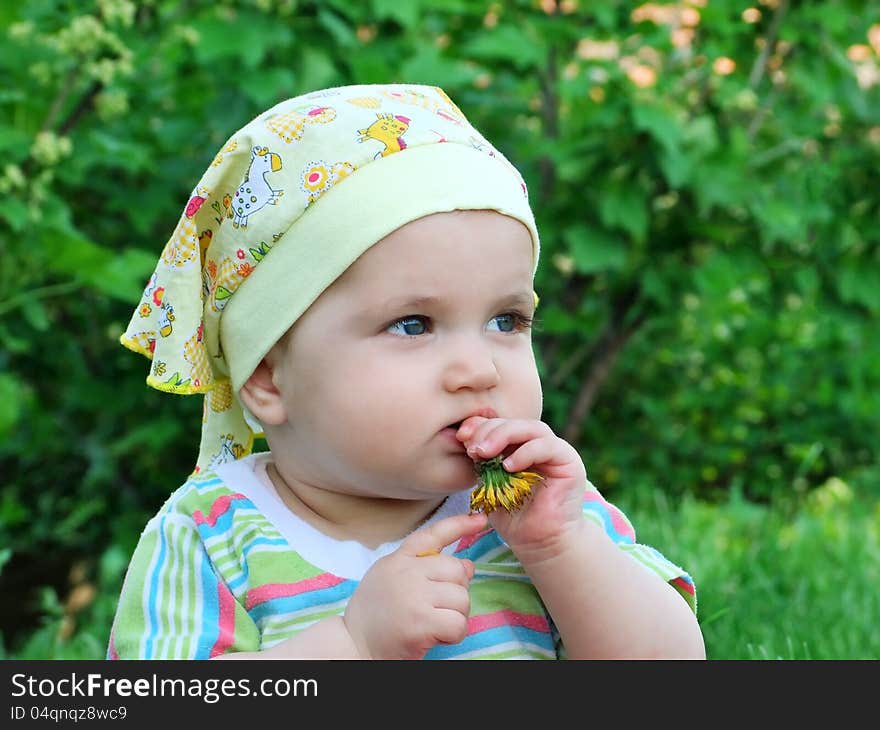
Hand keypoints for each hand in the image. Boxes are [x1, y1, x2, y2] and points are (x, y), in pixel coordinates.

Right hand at [342, 512, 486, 658]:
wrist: (353, 646)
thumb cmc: (376, 614)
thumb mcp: (393, 579)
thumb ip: (427, 568)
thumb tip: (468, 565)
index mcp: (399, 559)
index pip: (433, 535)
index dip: (459, 525)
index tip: (480, 520)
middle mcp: (406, 572)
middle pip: (457, 571)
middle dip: (456, 592)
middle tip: (438, 608)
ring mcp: (414, 596)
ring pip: (462, 598)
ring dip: (456, 615)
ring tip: (434, 623)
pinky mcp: (420, 621)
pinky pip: (459, 623)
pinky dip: (455, 634)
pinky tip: (437, 637)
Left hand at [456, 417, 587, 561]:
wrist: (539, 543)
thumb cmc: (513, 516)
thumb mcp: (489, 485)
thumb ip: (481, 461)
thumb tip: (464, 437)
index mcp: (518, 446)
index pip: (499, 424)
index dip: (479, 425)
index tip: (461, 436)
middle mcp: (537, 444)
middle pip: (513, 422)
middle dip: (488, 431)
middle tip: (472, 448)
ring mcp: (555, 450)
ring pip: (530, 428)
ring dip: (504, 435)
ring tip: (485, 452)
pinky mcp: (569, 461)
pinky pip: (547, 446)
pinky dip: (525, 452)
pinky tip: (508, 466)